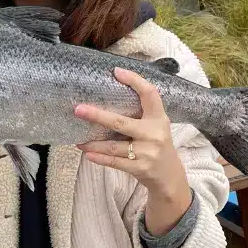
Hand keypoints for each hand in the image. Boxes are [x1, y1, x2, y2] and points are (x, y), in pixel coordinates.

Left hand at [75, 67, 191, 213]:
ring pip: (113, 146)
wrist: (169, 175)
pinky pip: (115, 162)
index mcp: (159, 118)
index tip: (117, 71)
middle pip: (120, 122)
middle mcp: (153, 134)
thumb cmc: (157, 145)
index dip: (135, 80)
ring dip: (93, 144)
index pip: (150, 94)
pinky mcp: (140, 167)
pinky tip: (88, 154)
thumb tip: (109, 97)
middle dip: (97, 116)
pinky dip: (99, 158)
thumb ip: (141, 113)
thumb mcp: (157, 126)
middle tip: (78, 109)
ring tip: (79, 141)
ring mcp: (147, 152)